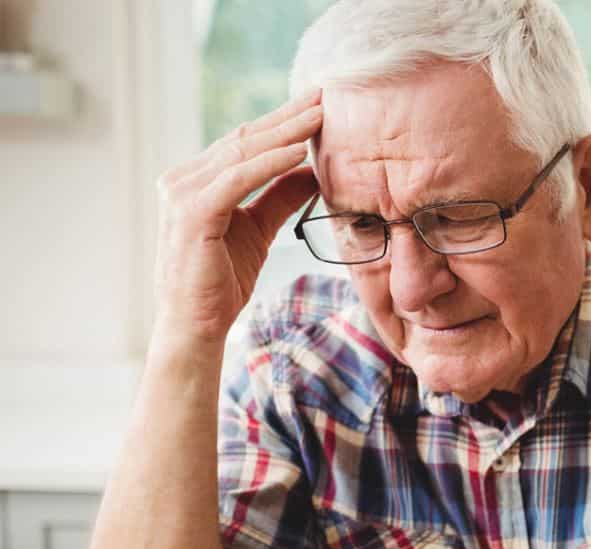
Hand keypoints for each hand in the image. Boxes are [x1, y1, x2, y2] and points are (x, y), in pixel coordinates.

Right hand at [151, 89, 322, 346]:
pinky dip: (268, 163)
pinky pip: (237, 180)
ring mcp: (182, 194)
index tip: (317, 104)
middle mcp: (182, 179)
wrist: (196, 326)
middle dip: (287, 117)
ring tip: (320, 116)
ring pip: (242, 154)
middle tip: (323, 95)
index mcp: (195, 180)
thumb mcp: (258, 230)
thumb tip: (310, 170)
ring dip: (285, 133)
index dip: (282, 122)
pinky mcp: (192, 214)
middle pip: (244, 140)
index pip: (245, 143)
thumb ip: (278, 197)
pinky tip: (297, 152)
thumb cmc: (221, 281)